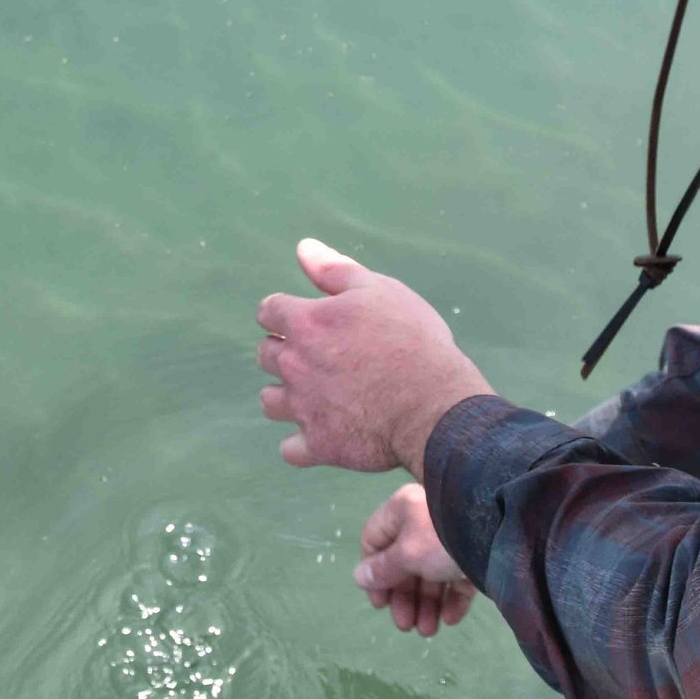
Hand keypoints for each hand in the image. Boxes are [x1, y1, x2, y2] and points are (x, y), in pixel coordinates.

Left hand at [256, 237, 490, 475]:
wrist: (434, 404)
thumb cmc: (412, 339)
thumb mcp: (378, 290)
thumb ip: (335, 270)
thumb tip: (303, 248)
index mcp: (306, 323)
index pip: (268, 311)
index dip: (283, 312)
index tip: (302, 318)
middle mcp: (295, 365)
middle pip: (265, 355)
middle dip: (282, 351)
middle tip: (316, 355)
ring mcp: (304, 408)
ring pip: (270, 402)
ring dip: (284, 396)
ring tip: (312, 394)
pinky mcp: (319, 445)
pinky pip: (291, 450)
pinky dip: (300, 443)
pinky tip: (319, 434)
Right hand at [355, 483, 476, 636]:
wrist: (498, 533)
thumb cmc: (441, 539)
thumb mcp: (406, 554)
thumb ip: (383, 569)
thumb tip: (360, 577)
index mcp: (402, 511)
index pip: (375, 542)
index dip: (373, 574)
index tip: (380, 604)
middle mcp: (425, 522)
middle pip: (404, 563)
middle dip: (404, 598)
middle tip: (405, 625)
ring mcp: (451, 538)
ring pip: (432, 575)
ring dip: (426, 605)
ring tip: (428, 631)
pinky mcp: (475, 553)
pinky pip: (458, 579)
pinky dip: (452, 600)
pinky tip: (451, 620)